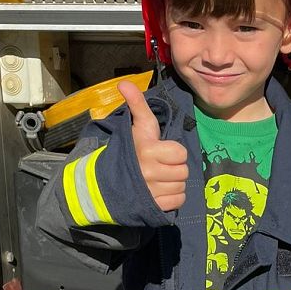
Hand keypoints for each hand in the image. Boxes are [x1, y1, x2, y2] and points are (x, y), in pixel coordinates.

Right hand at [118, 81, 188, 211]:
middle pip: (183, 171)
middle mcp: (149, 173)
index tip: (161, 151)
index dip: (173, 152)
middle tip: (160, 165)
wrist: (106, 181)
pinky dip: (172, 198)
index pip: (181, 153)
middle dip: (174, 168)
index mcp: (148, 150)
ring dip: (173, 183)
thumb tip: (124, 83)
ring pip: (181, 186)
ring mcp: (150, 192)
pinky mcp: (152, 207)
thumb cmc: (130, 149)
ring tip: (159, 178)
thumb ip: (136, 104)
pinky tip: (160, 191)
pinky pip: (178, 201)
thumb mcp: (137, 126)